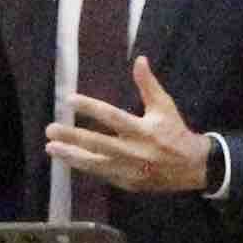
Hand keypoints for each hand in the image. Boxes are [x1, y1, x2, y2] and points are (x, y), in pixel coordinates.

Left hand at [46, 56, 212, 195]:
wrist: (192, 168)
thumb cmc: (175, 132)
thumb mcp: (165, 106)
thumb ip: (149, 85)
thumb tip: (139, 59)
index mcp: (144, 130)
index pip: (112, 117)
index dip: (90, 107)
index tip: (70, 99)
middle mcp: (134, 151)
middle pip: (98, 144)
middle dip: (72, 137)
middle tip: (50, 129)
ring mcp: (129, 170)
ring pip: (95, 163)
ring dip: (71, 156)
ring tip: (50, 147)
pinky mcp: (126, 183)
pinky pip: (100, 174)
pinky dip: (82, 166)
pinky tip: (66, 159)